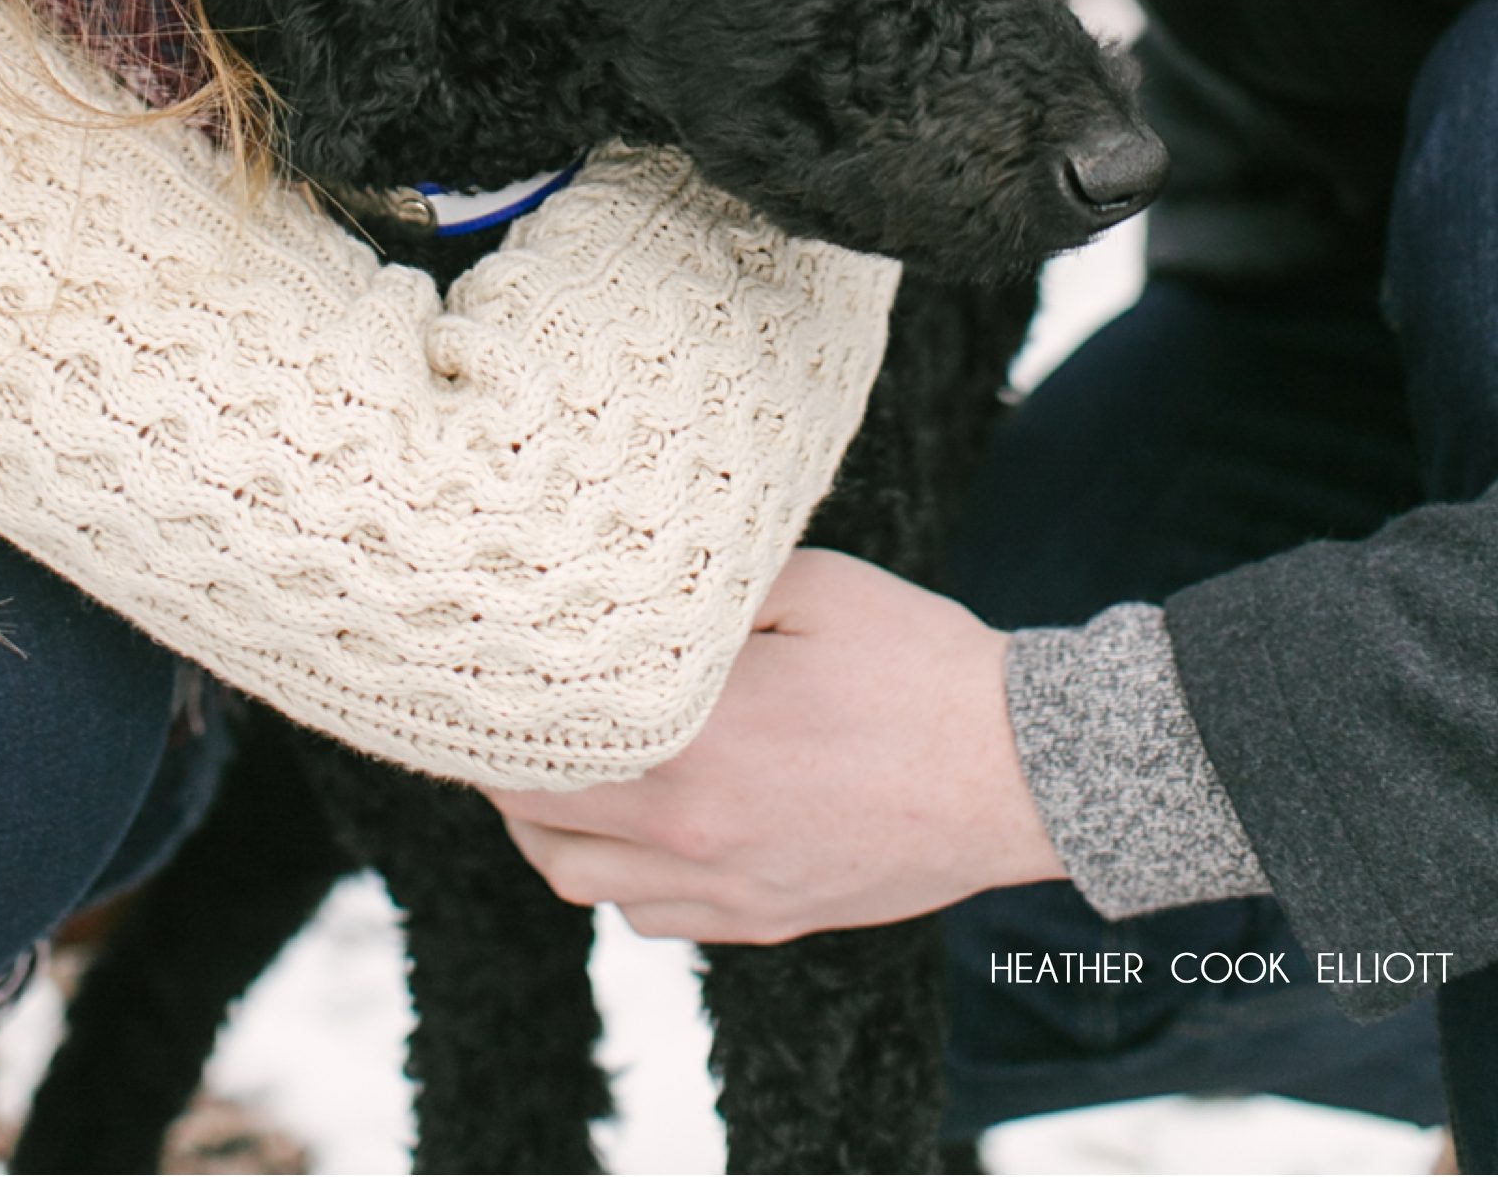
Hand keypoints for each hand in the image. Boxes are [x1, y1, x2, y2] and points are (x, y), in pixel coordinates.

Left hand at [485, 549, 1065, 943]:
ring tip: (561, 765)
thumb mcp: (809, 585)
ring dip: (553, 825)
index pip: (536, 740)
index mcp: (692, 741)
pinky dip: (622, 876)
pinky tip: (642, 821)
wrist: (1024, 771)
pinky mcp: (765, 921)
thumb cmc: (919, 663)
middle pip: (536, 818)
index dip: (488, 705)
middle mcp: (693, 831)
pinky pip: (649, 919)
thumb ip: (702, 588)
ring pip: (581, 880)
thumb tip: (627, 576)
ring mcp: (728, 890)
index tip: (473, 664)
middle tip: (501, 710)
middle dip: (502, 765)